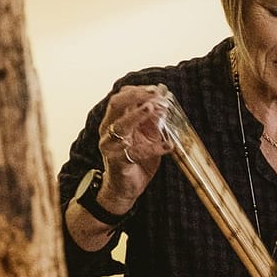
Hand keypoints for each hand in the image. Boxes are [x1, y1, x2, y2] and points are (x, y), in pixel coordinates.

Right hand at [94, 86, 175, 211]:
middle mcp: (108, 129)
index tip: (157, 89)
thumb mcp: (148, 137)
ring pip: (120, 125)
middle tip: (155, 95)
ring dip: (138, 115)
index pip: (121, 97)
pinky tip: (167, 146)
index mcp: (115, 121)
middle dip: (136, 96)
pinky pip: (134, 151)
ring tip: (153, 108)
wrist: (125, 188)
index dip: (138, 91)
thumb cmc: (136, 160)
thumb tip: (165, 103)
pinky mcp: (117, 161)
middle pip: (116, 104)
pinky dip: (153, 148)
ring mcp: (110, 145)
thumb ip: (154, 123)